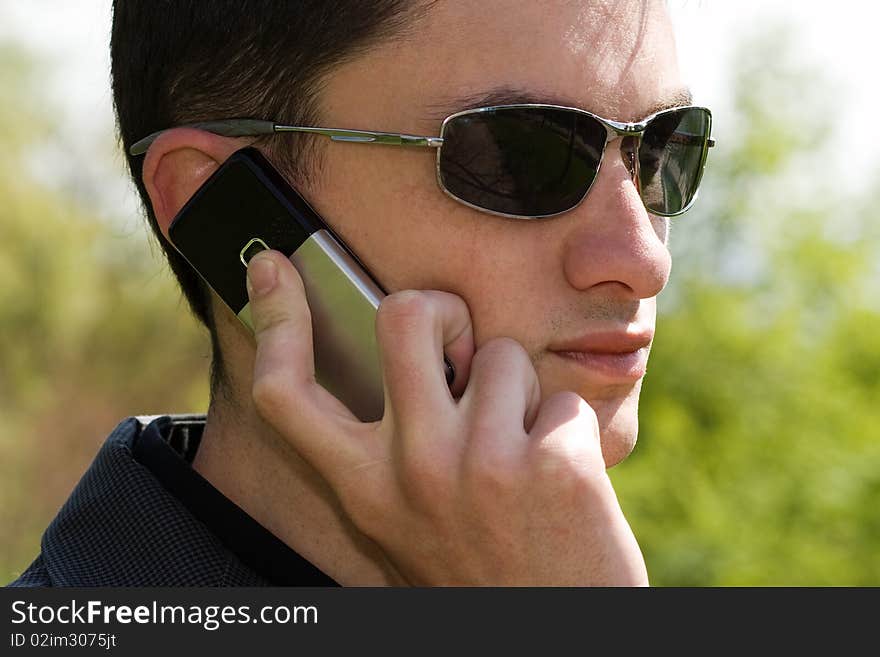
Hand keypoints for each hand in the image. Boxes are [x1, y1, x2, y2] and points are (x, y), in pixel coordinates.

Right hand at [245, 249, 647, 585]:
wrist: (551, 641)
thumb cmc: (478, 576)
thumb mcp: (402, 528)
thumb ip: (381, 461)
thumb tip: (374, 375)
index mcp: (362, 488)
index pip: (287, 392)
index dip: (274, 321)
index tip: (271, 266)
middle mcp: (411, 470)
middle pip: (403, 317)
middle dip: (440, 310)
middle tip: (463, 349)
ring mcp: (481, 464)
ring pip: (501, 352)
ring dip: (520, 391)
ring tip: (524, 448)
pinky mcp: (553, 464)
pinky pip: (562, 397)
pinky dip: (568, 428)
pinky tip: (564, 480)